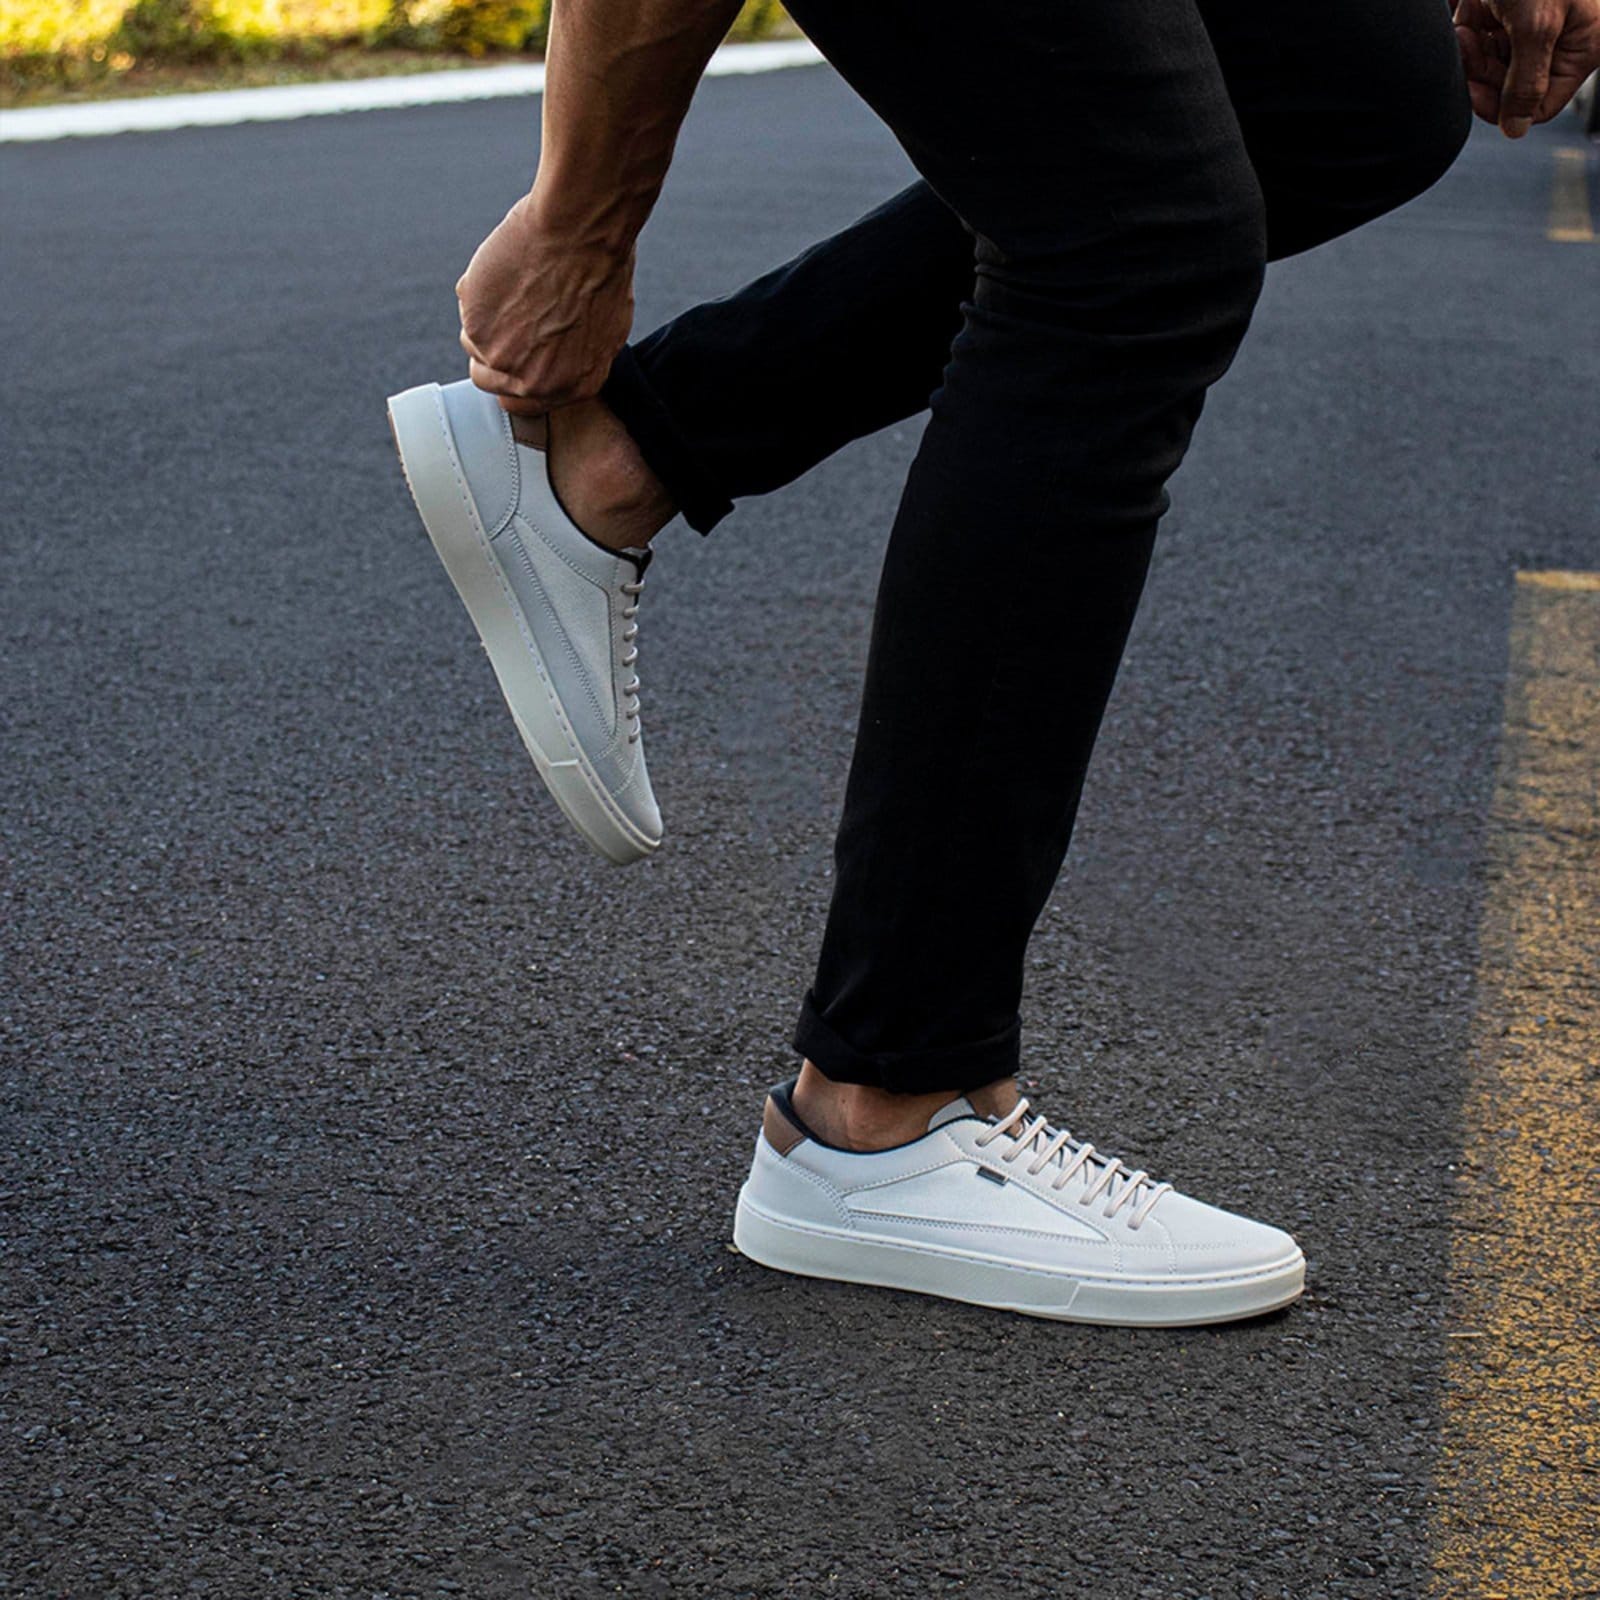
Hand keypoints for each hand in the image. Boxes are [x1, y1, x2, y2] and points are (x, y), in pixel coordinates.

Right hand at [455, 190, 634, 415]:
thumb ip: (576, 360)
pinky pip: (465, 312)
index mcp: (573, 388)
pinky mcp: (476, 330)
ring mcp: (503, 361)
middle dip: (493, 350)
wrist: (581, 233)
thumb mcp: (606, 330)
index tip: (512, 350)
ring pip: (472, 344)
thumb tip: (552, 363)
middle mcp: (536, 385)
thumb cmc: (602, 269)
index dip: (513, 374)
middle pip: (489, 380)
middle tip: (507, 313)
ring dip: (485, 318)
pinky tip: (506, 270)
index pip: (521, 403)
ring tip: (515, 286)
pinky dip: (478, 291)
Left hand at [1454, 0, 1599, 135]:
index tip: (1472, 90)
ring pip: (1489, 64)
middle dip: (1482, 72)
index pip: (1539, 105)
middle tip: (1468, 46)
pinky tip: (1465, 14)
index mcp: (1583, 45)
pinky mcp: (1506, 9)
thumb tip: (1515, 131)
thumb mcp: (1537, 25)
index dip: (1501, 106)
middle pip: (1508, 86)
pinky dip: (1465, 31)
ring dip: (1470, 52)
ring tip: (1466, 28)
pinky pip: (1479, 38)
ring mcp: (1531, 26)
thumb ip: (1526, 81)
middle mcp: (1559, 40)